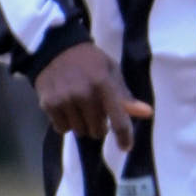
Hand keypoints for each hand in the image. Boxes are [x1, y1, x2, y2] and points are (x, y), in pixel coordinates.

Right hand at [35, 43, 151, 149]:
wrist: (54, 48)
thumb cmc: (89, 61)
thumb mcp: (111, 71)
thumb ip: (126, 95)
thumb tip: (147, 113)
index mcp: (104, 85)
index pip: (118, 120)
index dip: (124, 137)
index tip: (125, 147)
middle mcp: (84, 94)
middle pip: (97, 131)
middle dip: (99, 126)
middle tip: (96, 112)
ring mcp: (65, 100)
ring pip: (79, 131)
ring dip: (82, 124)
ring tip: (79, 107)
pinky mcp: (48, 104)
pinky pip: (62, 129)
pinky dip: (66, 123)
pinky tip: (66, 107)